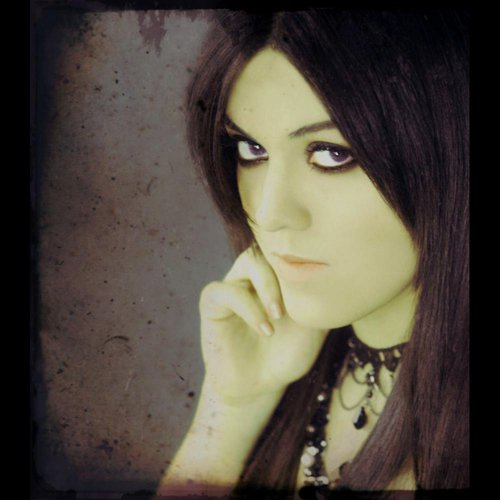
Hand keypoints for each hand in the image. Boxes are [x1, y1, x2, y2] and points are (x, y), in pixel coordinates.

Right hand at [199, 244, 329, 405]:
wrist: (261, 384)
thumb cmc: (288, 352)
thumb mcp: (314, 325)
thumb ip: (322, 297)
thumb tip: (344, 274)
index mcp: (278, 274)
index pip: (293, 247)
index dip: (307, 258)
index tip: (321, 284)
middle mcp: (255, 273)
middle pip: (272, 246)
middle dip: (288, 270)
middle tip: (299, 302)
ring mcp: (233, 284)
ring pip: (250, 260)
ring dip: (269, 287)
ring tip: (279, 315)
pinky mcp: (212, 301)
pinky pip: (226, 290)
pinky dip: (249, 308)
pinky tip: (265, 330)